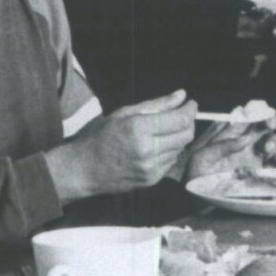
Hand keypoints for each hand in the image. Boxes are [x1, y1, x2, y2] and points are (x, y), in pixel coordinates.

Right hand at [49, 89, 197, 199]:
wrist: (83, 170)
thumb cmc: (99, 137)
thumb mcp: (124, 114)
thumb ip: (156, 105)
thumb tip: (181, 95)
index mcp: (138, 129)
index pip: (180, 120)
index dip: (190, 110)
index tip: (191, 104)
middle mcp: (147, 150)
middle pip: (186, 135)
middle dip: (188, 122)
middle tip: (181, 115)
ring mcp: (150, 168)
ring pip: (180, 148)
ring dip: (177, 137)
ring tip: (162, 131)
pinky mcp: (151, 180)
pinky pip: (171, 161)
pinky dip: (169, 151)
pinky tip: (155, 146)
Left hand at [180, 114, 273, 183]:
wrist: (194, 199)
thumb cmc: (193, 174)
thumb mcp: (202, 156)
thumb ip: (223, 145)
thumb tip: (246, 138)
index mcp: (229, 135)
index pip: (246, 117)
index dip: (257, 111)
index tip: (262, 112)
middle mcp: (243, 144)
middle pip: (263, 128)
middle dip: (270, 123)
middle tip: (269, 126)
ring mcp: (252, 159)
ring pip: (271, 144)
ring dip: (273, 142)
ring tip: (267, 148)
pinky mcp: (258, 174)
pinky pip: (274, 165)